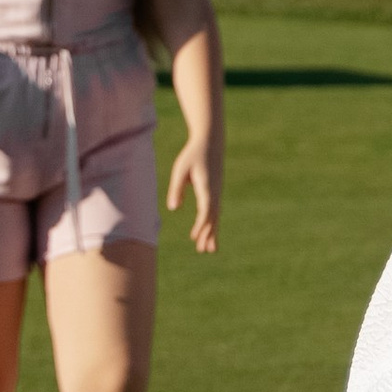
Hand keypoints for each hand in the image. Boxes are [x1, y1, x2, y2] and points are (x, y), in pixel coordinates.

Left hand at [168, 131, 220, 255]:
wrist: (210, 141)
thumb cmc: (193, 154)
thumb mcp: (180, 169)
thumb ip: (176, 188)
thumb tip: (173, 208)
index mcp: (207, 186)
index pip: (206, 210)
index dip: (201, 224)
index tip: (194, 237)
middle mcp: (215, 191)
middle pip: (213, 217)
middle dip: (208, 234)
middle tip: (202, 250)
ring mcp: (218, 191)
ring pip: (216, 216)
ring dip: (212, 232)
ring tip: (210, 250)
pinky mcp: (216, 191)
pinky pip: (215, 211)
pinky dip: (213, 223)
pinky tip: (210, 233)